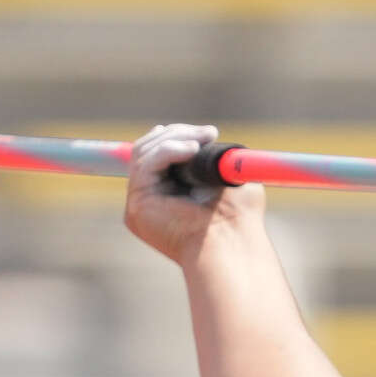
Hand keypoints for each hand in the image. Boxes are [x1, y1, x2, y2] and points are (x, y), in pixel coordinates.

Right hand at [122, 121, 256, 262]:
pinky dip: (169, 150)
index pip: (159, 155)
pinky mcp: (136, 207)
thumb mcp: (229, 178)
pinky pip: (146, 164)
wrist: (232, 244)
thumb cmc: (238, 220)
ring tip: (203, 139)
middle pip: (147, 149)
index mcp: (168, 197)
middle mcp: (149, 202)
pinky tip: (193, 149)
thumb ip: (215, 159)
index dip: (177, 137)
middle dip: (178, 133)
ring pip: (145, 152)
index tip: (207, 132)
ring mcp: (140, 205)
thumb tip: (212, 140)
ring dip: (175, 138)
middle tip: (209, 132)